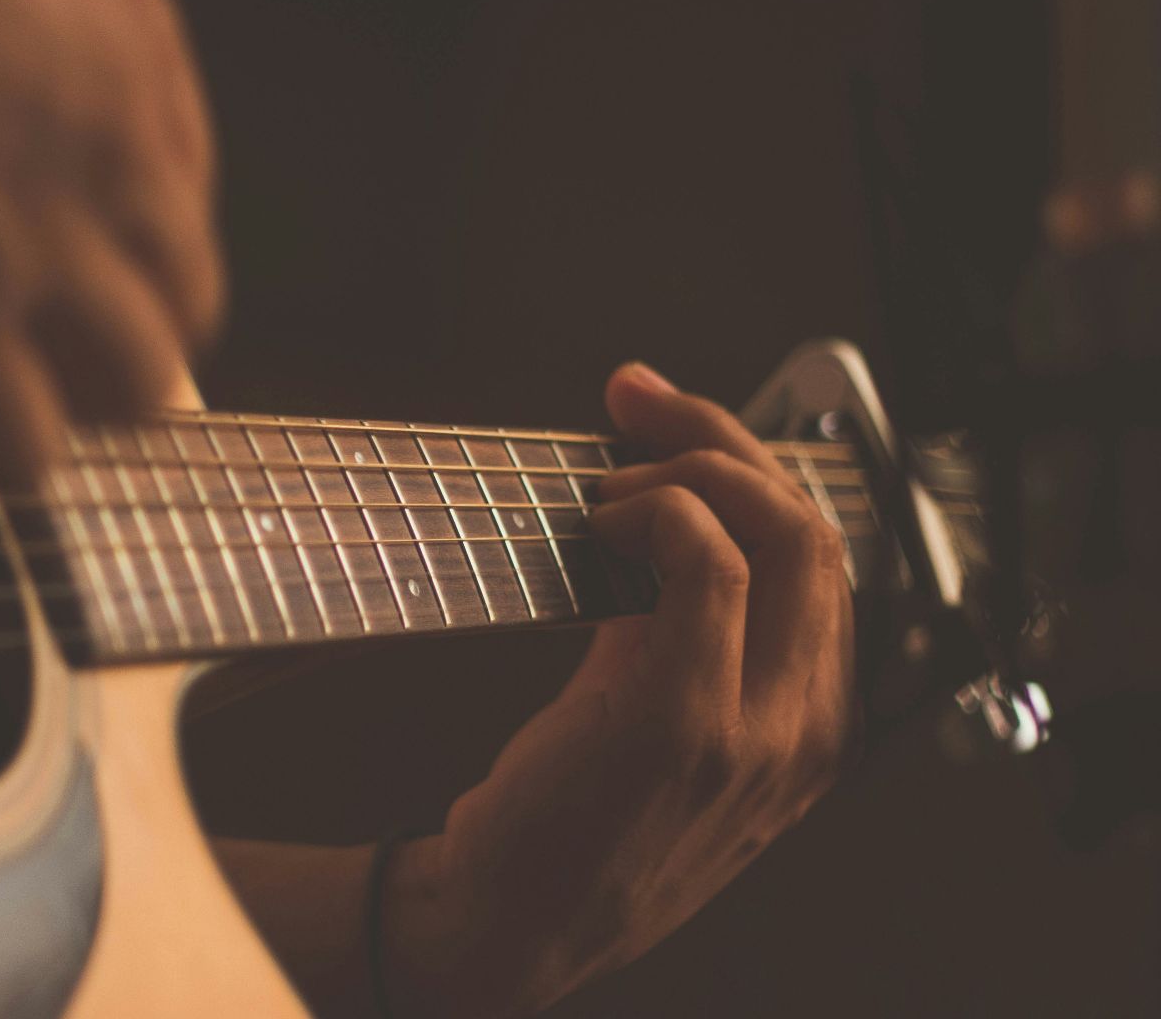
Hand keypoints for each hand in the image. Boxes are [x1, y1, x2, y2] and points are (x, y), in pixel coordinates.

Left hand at [382, 363, 853, 1015]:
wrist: (507, 928)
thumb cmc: (567, 824)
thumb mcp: (664, 730)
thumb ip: (687, 635)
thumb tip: (661, 512)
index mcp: (811, 729)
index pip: (825, 559)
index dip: (752, 468)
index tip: (671, 422)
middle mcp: (806, 731)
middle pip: (816, 529)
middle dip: (727, 438)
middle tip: (639, 405)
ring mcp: (755, 729)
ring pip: (778, 532)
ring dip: (686, 470)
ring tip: (608, 486)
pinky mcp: (682, 719)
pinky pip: (707, 564)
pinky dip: (658, 513)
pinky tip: (602, 526)